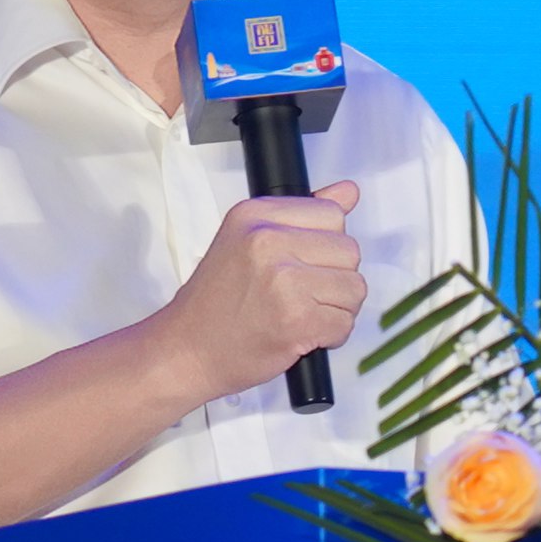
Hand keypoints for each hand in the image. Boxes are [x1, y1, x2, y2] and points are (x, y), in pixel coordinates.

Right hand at [153, 180, 364, 405]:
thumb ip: (301, 215)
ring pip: (354, 287)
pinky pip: (345, 322)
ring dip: (337, 308)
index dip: (326, 245)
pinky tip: (302, 335)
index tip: (302, 265)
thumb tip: (349, 191)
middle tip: (301, 295)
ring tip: (301, 314)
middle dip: (335, 279)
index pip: (332, 214)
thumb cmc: (218, 301)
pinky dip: (331, 335)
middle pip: (349, 251)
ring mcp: (283, 280)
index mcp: (255, 214)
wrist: (186, 350)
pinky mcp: (296, 319)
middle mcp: (268, 241)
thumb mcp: (248, 240)